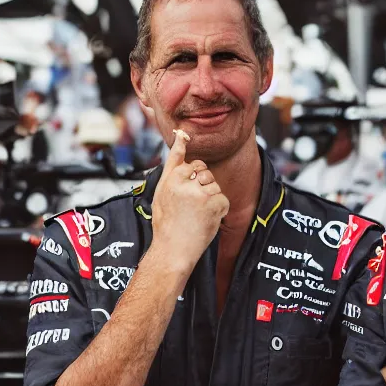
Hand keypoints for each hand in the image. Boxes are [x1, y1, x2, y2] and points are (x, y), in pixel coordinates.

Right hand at [149, 129, 228, 273]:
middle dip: (202, 184)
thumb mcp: (162, 190)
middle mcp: (186, 183)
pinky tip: (206, 219)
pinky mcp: (215, 204)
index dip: (189, 167)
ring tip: (197, 213)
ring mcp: (201, 194)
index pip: (189, 162)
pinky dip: (219, 209)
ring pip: (214, 185)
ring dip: (210, 198)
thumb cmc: (166, 221)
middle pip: (205, 171)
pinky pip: (223, 199)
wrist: (173, 250)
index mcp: (171, 178)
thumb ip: (172, 164)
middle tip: (190, 205)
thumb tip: (181, 136)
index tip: (184, 163)